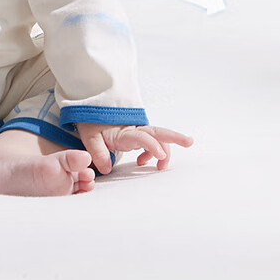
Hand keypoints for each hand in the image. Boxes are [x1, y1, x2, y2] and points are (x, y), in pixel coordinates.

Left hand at [76, 122, 192, 175]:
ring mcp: (137, 132)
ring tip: (160, 167)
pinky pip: (151, 143)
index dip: (152, 146)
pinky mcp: (137, 135)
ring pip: (158, 139)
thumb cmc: (91, 123)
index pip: (142, 137)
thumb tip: (106, 168)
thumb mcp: (89, 137)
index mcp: (124, 131)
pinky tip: (142, 162)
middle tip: (190, 141)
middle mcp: (134, 130)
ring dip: (164, 152)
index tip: (160, 156)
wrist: (90, 112)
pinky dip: (153, 153)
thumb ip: (97, 152)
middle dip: (175, 137)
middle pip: (158, 132)